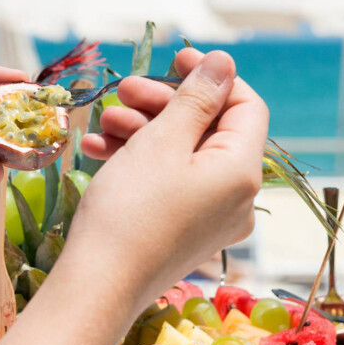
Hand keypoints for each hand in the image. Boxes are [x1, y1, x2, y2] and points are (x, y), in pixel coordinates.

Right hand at [66, 48, 268, 316]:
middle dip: (165, 104)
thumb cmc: (129, 211)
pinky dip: (140, 162)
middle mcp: (237, 198)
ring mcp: (211, 218)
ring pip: (183, 155)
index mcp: (242, 172)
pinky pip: (170, 183)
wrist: (97, 287)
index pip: (246, 107)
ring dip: (144, 130)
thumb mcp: (161, 142)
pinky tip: (100, 150)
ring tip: (104, 122)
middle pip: (210, 129)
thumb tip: (224, 63)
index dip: (212, 77)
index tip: (174, 57)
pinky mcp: (184, 232)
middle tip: (125, 91)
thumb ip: (196, 98)